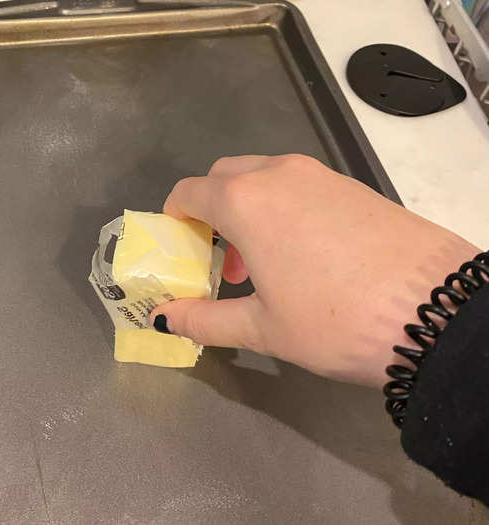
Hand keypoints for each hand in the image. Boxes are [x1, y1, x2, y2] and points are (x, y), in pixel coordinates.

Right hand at [150, 154, 479, 386]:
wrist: (438, 310)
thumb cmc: (335, 320)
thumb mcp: (263, 328)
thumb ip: (204, 320)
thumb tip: (162, 319)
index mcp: (245, 201)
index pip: (188, 192)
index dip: (174, 219)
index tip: (180, 250)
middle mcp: (279, 174)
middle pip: (224, 176)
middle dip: (211, 212)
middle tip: (222, 259)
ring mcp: (321, 174)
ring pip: (264, 177)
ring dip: (248, 209)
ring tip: (264, 262)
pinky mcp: (354, 185)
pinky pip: (300, 185)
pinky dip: (283, 207)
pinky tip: (305, 254)